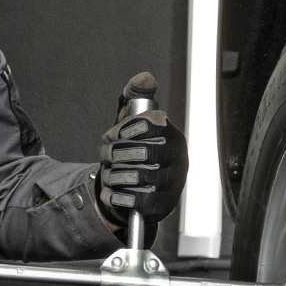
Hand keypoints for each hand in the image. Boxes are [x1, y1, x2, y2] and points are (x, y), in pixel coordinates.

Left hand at [97, 102, 188, 228]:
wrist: (137, 191)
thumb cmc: (135, 152)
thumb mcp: (132, 122)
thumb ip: (136, 96)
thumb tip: (145, 78)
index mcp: (173, 136)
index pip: (147, 125)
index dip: (123, 130)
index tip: (113, 134)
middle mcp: (178, 161)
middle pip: (138, 152)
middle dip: (113, 154)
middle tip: (107, 156)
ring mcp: (171, 186)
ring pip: (132, 176)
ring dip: (112, 175)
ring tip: (111, 174)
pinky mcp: (160, 208)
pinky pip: (131, 200)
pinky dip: (114, 195)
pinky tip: (115, 191)